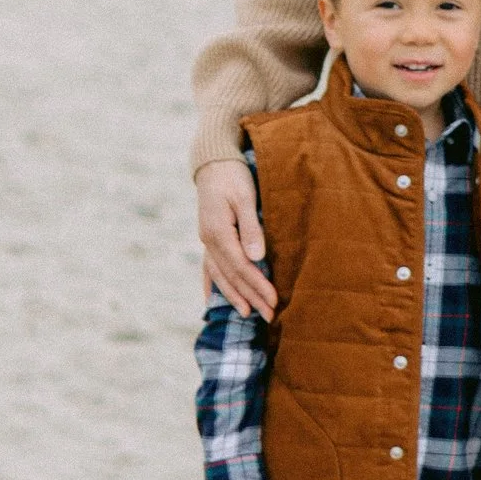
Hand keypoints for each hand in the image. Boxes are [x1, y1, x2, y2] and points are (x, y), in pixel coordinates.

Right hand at [196, 157, 275, 319]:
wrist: (213, 162)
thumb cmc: (233, 176)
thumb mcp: (245, 197)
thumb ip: (251, 227)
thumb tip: (257, 257)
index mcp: (219, 231)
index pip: (241, 266)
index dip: (257, 285)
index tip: (274, 300)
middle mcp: (209, 240)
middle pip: (232, 275)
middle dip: (251, 296)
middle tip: (270, 316)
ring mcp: (206, 240)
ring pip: (220, 275)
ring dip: (234, 296)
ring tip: (248, 315)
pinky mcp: (208, 238)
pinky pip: (209, 267)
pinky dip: (212, 284)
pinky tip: (211, 300)